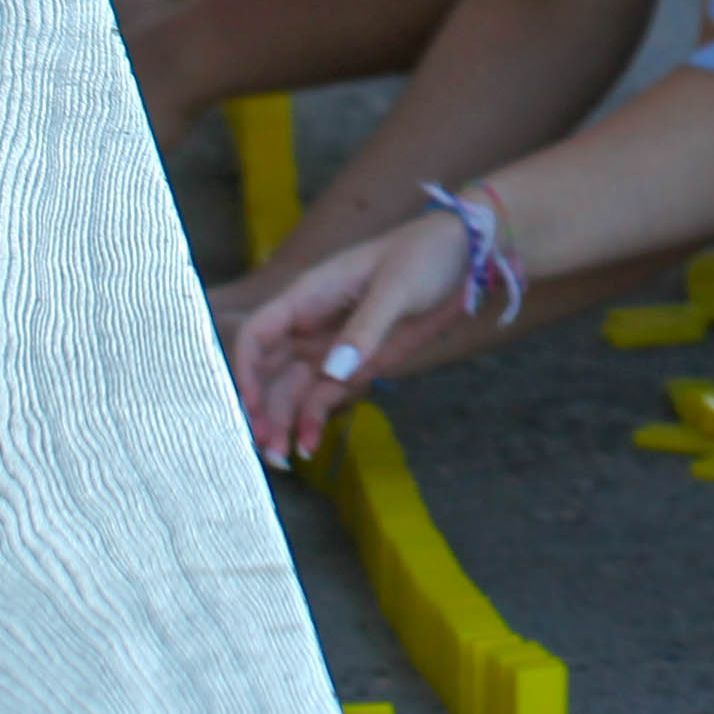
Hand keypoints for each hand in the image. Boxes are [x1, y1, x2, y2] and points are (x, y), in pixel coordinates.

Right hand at [230, 208, 475, 462]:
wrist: (467, 257)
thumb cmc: (425, 255)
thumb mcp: (397, 287)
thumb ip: (365, 328)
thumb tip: (333, 371)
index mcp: (309, 296)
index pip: (258, 334)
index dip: (246, 369)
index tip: (249, 406)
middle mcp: (310, 325)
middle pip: (268, 371)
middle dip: (261, 408)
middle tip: (263, 447)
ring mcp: (331, 347)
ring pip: (291, 390)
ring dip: (282, 423)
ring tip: (283, 459)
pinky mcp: (356, 364)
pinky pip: (323, 396)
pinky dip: (313, 420)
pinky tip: (309, 445)